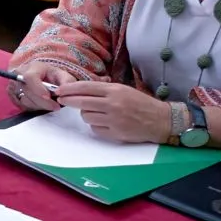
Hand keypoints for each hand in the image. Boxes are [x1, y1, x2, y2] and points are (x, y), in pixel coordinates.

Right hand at [9, 62, 73, 111]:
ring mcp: (15, 85)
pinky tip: (42, 104)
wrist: (42, 78)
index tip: (48, 97)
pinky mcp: (14, 95)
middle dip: (43, 102)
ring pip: (25, 100)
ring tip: (51, 104)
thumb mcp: (62, 75)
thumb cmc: (52, 76)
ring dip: (40, 105)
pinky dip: (35, 107)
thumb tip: (65, 90)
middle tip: (56, 107)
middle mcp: (20, 75)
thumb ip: (67, 81)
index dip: (38, 88)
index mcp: (33, 67)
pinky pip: (23, 105)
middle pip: (28, 91)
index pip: (30, 77)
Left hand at [55, 81, 170, 142]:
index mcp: (115, 90)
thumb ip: (103, 90)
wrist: (160, 120)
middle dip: (68, 101)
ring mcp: (114, 120)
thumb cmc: (140, 103)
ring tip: (96, 113)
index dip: (69, 89)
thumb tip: (79, 90)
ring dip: (86, 115)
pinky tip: (104, 123)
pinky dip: (96, 126)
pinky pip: (95, 129)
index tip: (59, 90)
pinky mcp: (116, 133)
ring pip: (86, 117)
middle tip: (62, 100)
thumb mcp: (123, 90)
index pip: (86, 88)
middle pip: (81, 102)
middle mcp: (113, 104)